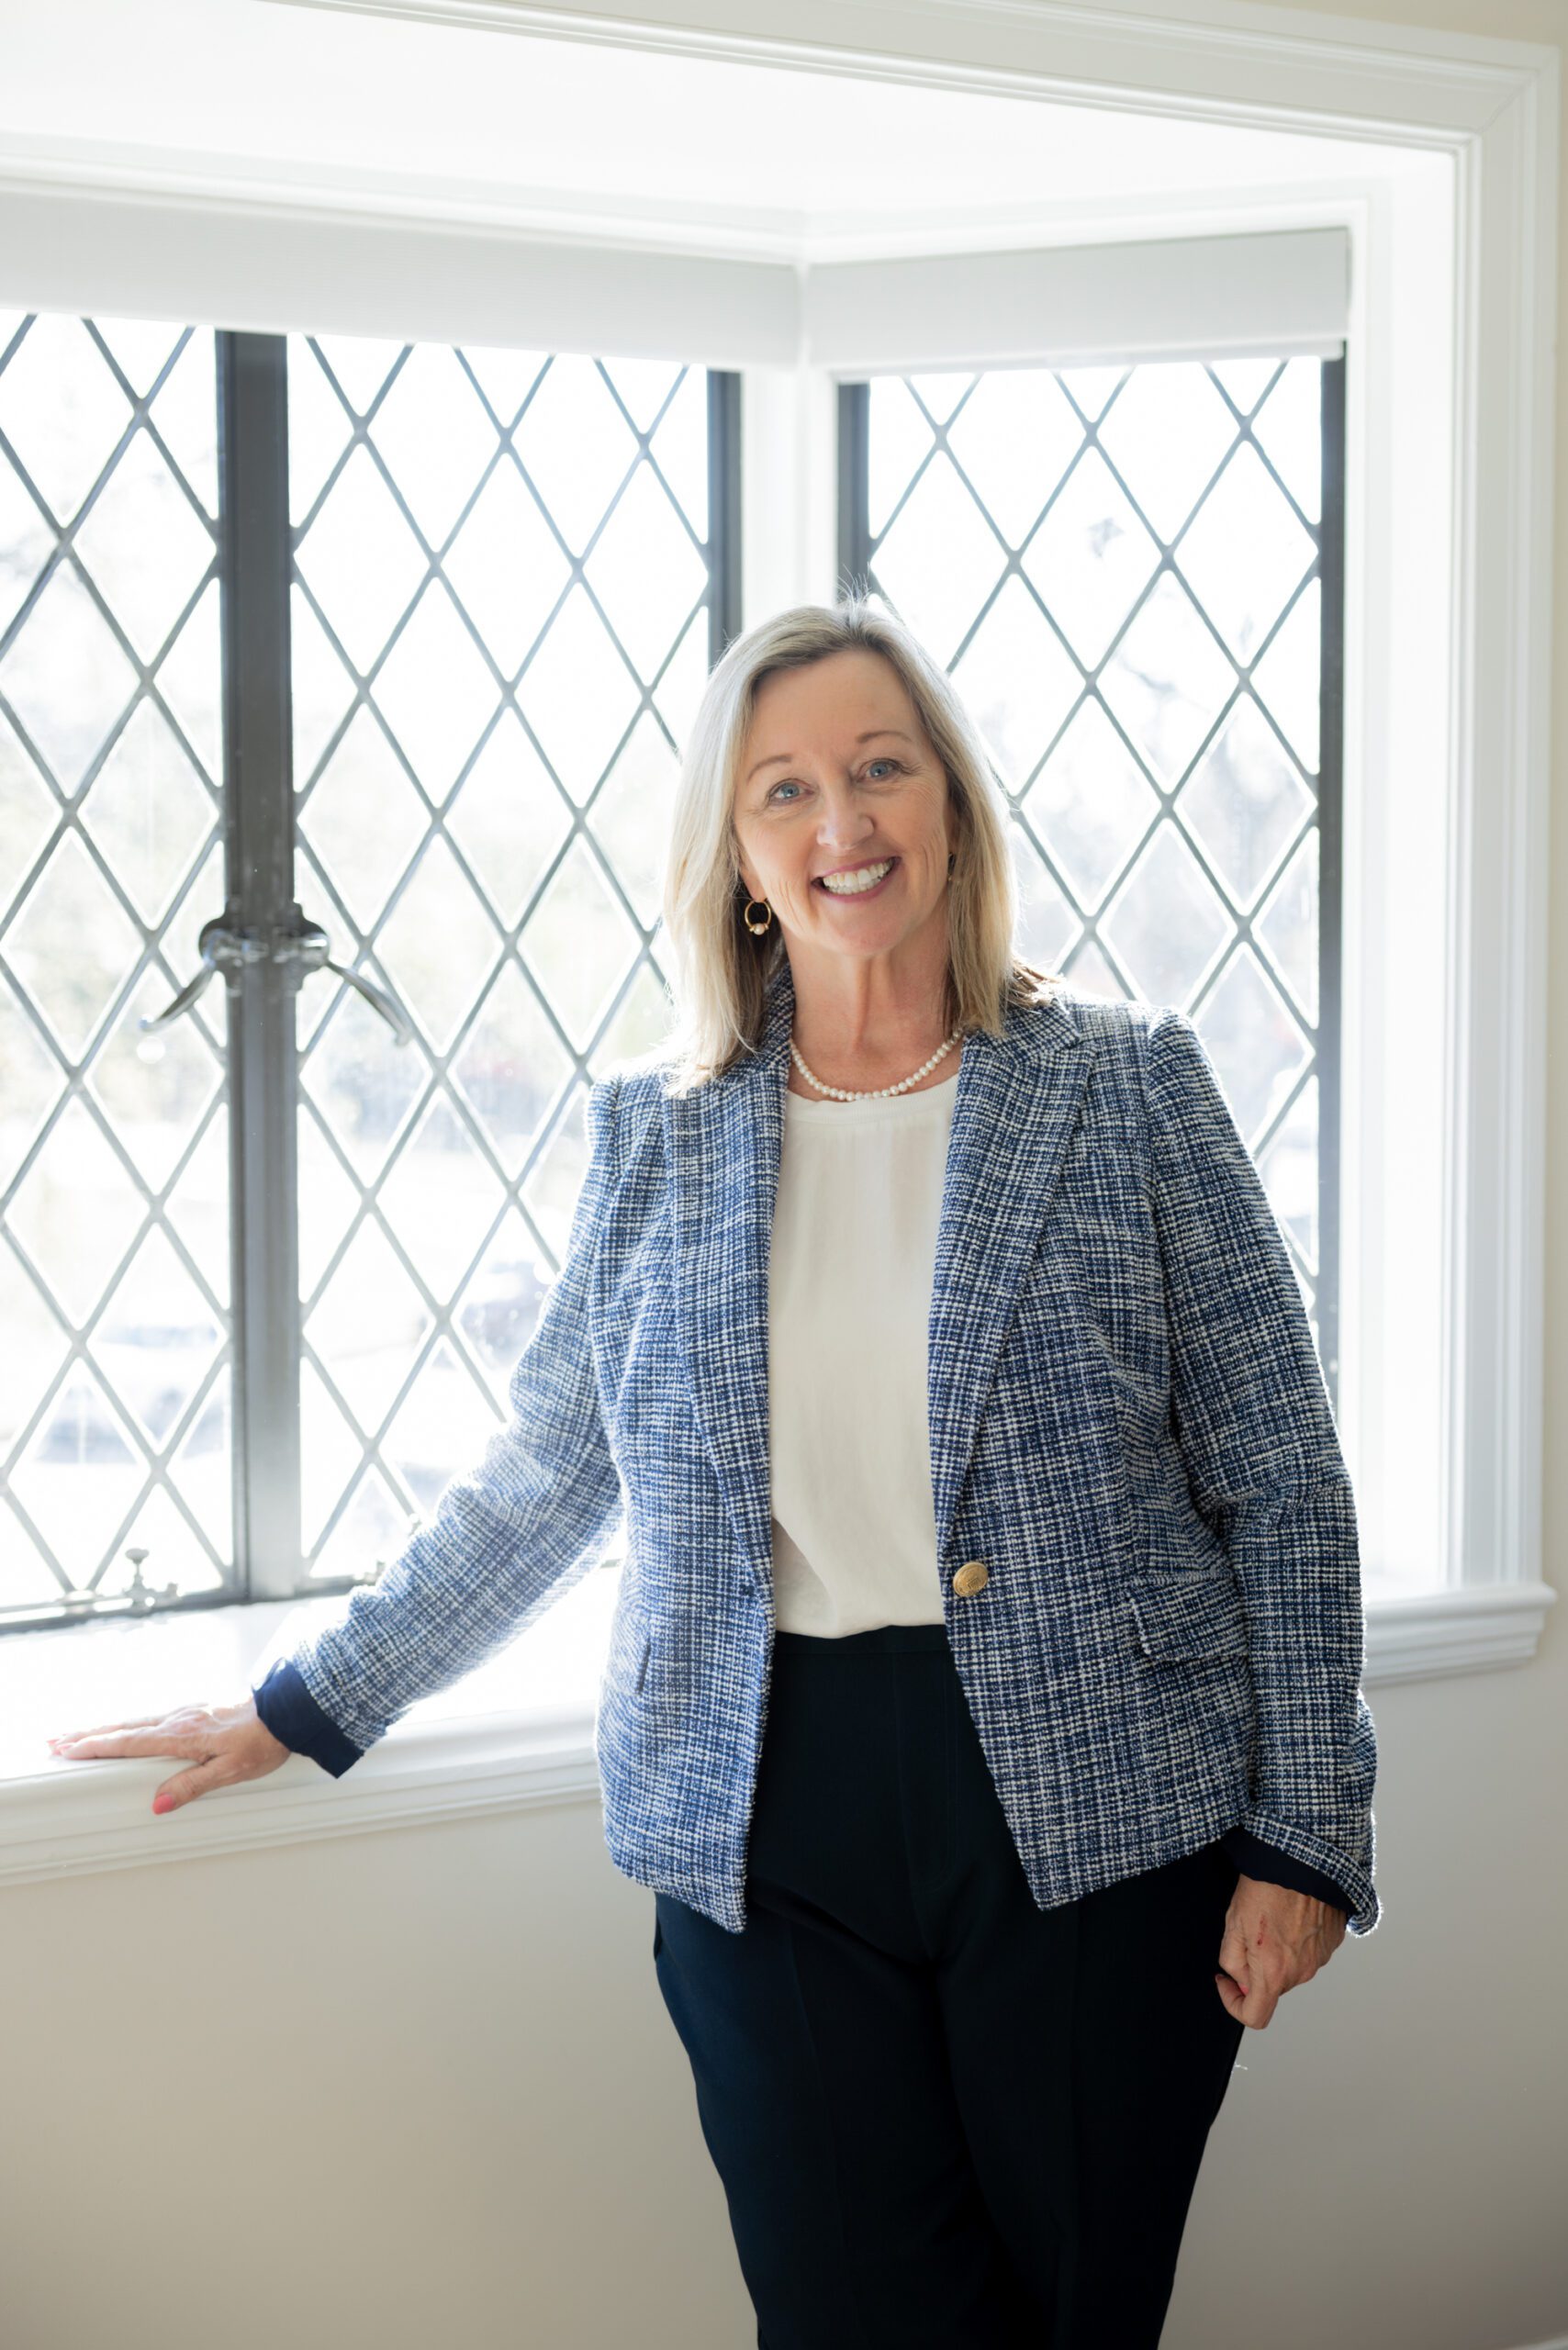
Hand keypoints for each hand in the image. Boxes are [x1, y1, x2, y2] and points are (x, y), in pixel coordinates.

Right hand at [48, 1696, 291, 1814]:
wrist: (287, 1709)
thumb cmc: (263, 1742)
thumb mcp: (229, 1771)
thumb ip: (192, 1786)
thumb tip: (158, 1804)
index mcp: (182, 1734)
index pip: (129, 1743)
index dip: (96, 1747)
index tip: (67, 1750)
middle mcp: (179, 1719)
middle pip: (123, 1728)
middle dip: (88, 1735)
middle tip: (55, 1741)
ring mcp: (186, 1712)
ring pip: (135, 1721)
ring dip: (104, 1728)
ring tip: (78, 1735)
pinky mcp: (195, 1711)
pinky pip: (151, 1718)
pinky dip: (127, 1724)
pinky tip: (124, 1729)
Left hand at [1214, 1872, 1347, 2027]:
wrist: (1304, 1858)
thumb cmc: (1266, 1886)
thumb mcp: (1233, 1923)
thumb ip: (1233, 1961)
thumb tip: (1240, 1979)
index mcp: (1273, 1973)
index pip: (1255, 2017)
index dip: (1234, 2005)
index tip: (1226, 1982)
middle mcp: (1301, 1972)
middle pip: (1272, 1986)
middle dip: (1255, 1968)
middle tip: (1246, 1931)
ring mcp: (1320, 1957)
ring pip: (1290, 1967)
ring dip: (1277, 1952)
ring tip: (1270, 1915)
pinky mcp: (1333, 1941)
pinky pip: (1309, 1951)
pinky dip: (1296, 1939)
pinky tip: (1289, 1912)